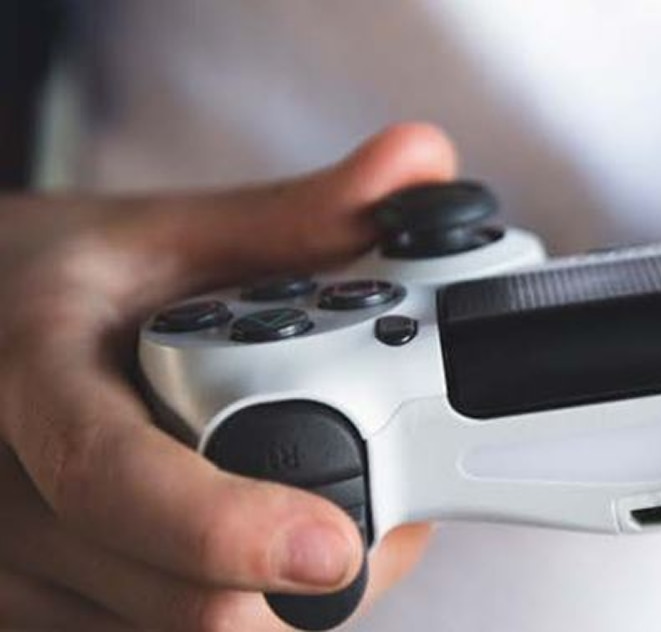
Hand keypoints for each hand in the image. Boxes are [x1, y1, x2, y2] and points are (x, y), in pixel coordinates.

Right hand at [0, 123, 454, 629]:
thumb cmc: (71, 287)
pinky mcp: (25, 616)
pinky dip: (237, 613)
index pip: (115, 480)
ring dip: (280, 604)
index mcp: (32, 373)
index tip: (336, 544)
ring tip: (312, 517)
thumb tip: (425, 164)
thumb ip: (305, 215)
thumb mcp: (173, 236)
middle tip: (381, 515)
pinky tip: (252, 555)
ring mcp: (6, 571)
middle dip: (305, 576)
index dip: (227, 529)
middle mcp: (0, 490)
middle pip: (178, 601)